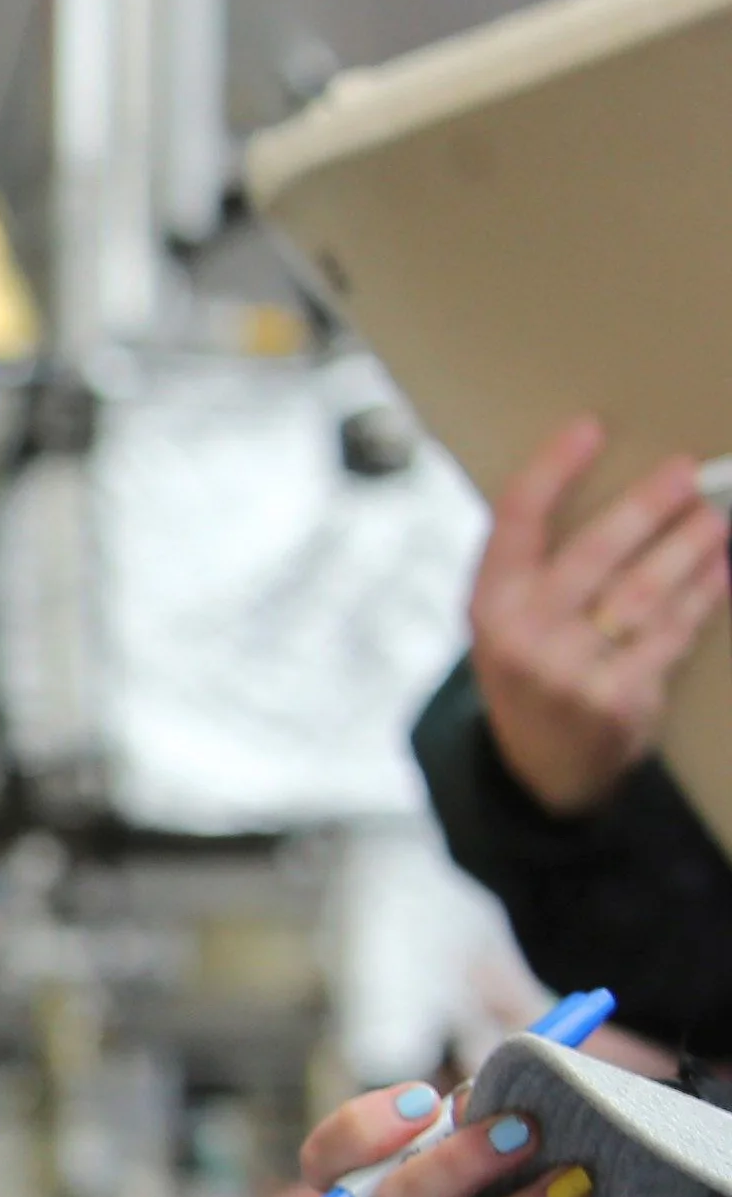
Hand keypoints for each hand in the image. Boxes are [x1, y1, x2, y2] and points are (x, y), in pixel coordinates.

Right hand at [298, 1084, 595, 1196]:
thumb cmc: (581, 1185)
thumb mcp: (540, 1135)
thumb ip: (502, 1112)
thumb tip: (479, 1097)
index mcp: (419, 1188)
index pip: (332, 1167)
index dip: (354, 1136)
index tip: (422, 1102)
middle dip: (452, 1165)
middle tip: (524, 1129)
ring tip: (575, 1185)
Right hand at [470, 416, 726, 815]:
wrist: (541, 767)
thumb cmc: (534, 670)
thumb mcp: (507, 620)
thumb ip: (537, 566)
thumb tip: (614, 490)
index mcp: (488, 607)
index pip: (514, 523)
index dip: (552, 471)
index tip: (589, 428)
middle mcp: (522, 639)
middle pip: (591, 554)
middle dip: (644, 507)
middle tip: (685, 471)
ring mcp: (570, 673)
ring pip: (643, 593)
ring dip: (688, 548)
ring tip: (715, 518)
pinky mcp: (620, 699)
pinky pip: (672, 635)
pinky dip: (703, 597)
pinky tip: (721, 570)